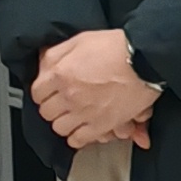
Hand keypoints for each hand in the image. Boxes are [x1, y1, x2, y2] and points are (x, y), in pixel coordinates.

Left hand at [28, 28, 157, 150]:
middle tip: (60, 104)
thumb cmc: (115, 47)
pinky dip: (77, 137)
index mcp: (60, 74)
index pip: (37, 93)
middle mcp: (68, 95)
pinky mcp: (101, 125)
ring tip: (70, 117)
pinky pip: (78, 140)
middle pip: (46, 112)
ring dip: (63, 123)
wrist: (143, 59)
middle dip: (52, 108)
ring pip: (59, 128)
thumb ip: (56, 54)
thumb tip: (43, 65)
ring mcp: (84, 113)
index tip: (48, 92)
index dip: (42, 92)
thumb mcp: (79, 40)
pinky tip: (80, 130)